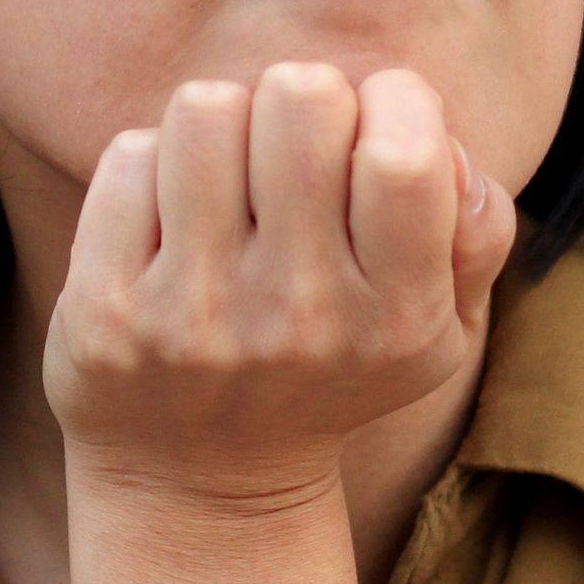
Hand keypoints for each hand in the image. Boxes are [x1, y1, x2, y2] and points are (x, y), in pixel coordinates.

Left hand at [42, 61, 517, 506]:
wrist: (201, 485)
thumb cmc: (332, 365)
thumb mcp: (438, 326)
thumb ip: (477, 226)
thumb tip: (434, 135)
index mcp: (398, 317)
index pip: (406, 153)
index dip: (394, 102)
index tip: (371, 131)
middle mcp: (299, 316)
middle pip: (301, 98)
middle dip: (299, 101)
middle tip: (289, 154)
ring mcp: (195, 315)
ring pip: (206, 108)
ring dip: (221, 125)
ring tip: (226, 181)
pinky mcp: (106, 311)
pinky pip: (129, 157)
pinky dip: (150, 166)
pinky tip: (166, 221)